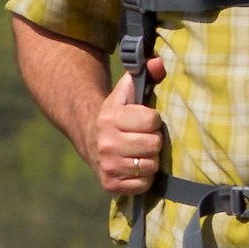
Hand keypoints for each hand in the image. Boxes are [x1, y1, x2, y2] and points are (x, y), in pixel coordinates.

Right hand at [93, 59, 165, 198]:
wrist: (90, 139)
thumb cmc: (117, 114)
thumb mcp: (127, 92)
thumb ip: (144, 74)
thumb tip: (158, 62)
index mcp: (110, 118)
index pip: (152, 120)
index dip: (152, 120)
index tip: (143, 120)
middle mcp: (106, 143)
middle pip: (154, 144)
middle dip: (152, 140)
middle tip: (142, 137)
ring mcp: (108, 166)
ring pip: (150, 165)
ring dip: (149, 159)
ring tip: (138, 152)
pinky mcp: (110, 185)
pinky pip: (143, 184)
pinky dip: (143, 177)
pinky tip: (133, 167)